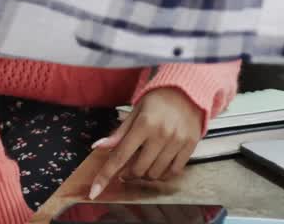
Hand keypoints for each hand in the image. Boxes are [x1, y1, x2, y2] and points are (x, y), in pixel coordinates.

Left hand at [87, 88, 203, 199]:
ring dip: (145, 174)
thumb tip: (98, 147)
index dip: (105, 176)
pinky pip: (173, 172)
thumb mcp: (135, 111)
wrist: (188, 92)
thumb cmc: (157, 101)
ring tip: (144, 163)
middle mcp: (161, 134)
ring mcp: (177, 142)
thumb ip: (119, 133)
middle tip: (127, 167)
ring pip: (155, 173)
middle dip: (128, 173)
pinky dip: (162, 174)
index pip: (120, 156)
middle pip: (138, 169)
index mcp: (144, 124)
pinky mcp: (190, 146)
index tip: (94, 192)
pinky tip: (158, 166)